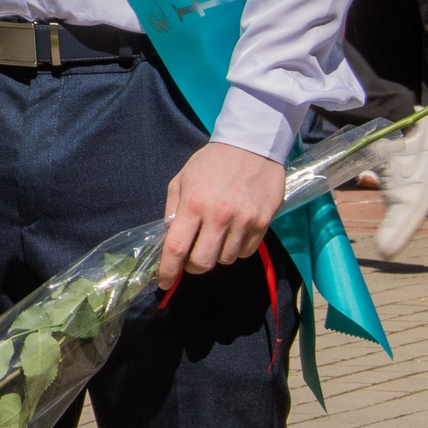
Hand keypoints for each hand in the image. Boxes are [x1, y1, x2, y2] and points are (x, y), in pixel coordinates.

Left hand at [157, 141, 284, 287]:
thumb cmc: (211, 163)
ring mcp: (244, 221)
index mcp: (194, 204)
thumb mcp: (182, 180)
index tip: (164, 282)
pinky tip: (233, 232)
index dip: (168, 270)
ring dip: (216, 255)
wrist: (251, 146)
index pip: (176, 248)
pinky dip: (236, 249)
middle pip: (202, 263)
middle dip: (193, 266)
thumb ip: (173, 210)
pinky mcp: (263, 223)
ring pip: (225, 260)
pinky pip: (246, 252)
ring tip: (215, 236)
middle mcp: (219, 216)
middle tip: (192, 256)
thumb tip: (169, 238)